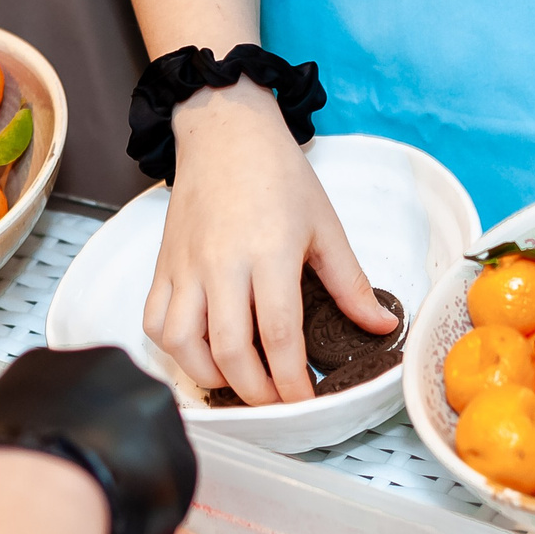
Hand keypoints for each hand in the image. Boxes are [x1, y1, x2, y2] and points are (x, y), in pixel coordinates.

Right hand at [145, 81, 397, 406]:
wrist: (225, 130)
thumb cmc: (277, 173)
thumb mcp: (325, 225)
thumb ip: (350, 283)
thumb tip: (381, 326)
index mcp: (269, 254)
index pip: (280, 336)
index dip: (293, 382)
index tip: (307, 403)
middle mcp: (222, 265)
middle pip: (230, 352)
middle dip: (257, 393)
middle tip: (278, 402)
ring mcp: (186, 266)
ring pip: (182, 343)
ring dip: (210, 376)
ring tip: (238, 380)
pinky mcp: (164, 263)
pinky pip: (153, 319)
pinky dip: (172, 348)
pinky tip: (199, 351)